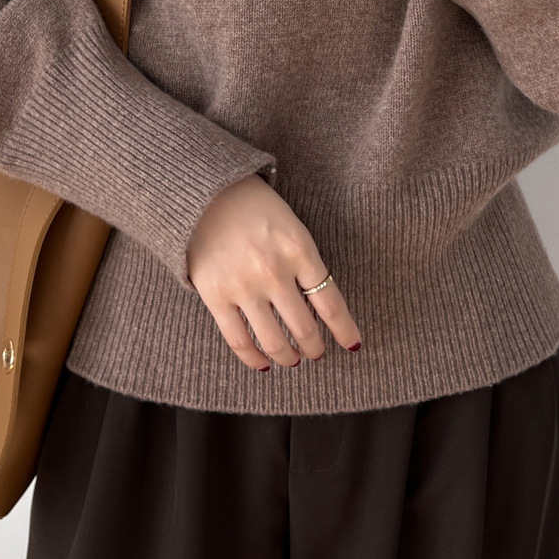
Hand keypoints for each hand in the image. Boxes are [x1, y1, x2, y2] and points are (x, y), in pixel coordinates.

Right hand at [186, 174, 362, 370]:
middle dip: (314, 347)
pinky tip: (263, 364)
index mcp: (300, 251)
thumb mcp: (292, 227)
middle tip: (316, 353)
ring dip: (288, 357)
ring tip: (293, 360)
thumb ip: (306, 264)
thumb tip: (319, 307)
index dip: (345, 331)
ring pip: (274, 341)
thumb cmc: (255, 209)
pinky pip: (239, 340)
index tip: (352, 346)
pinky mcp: (216, 296)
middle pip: (304, 329)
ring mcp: (244, 286)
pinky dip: (254, 359)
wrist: (205, 194)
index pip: (330, 303)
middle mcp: (274, 272)